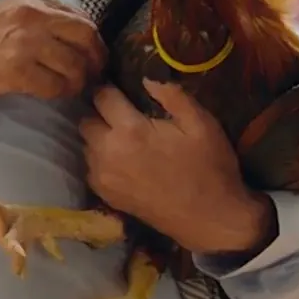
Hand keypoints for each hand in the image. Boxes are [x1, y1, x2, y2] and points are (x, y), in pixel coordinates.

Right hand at [0, 0, 105, 106]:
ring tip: (73, 89)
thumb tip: (66, 35)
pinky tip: (54, 95)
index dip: (91, 39)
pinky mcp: (15, 69)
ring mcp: (24, 41)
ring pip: (75, 63)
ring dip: (79, 80)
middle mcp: (31, 14)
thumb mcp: (0, 13)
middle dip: (95, 59)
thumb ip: (33, 18)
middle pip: (86, 36)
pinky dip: (61, 92)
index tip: (92, 55)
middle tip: (93, 75)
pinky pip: (55, 84)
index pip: (79, 16)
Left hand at [80, 80, 274, 256]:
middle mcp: (107, 152)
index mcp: (130, 130)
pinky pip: (91, 168)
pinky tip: (124, 162)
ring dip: (100, 138)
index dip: (110, 89)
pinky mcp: (105, 196)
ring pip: (86, 145)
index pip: (101, 96)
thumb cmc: (210, 168)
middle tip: (124, 117)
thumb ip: (172, 96)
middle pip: (87, 120)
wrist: (212, 219)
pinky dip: (101, 161)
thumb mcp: (202, 124)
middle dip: (101, 114)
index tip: (121, 91)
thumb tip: (146, 79)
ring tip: (124, 140)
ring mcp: (103, 177)